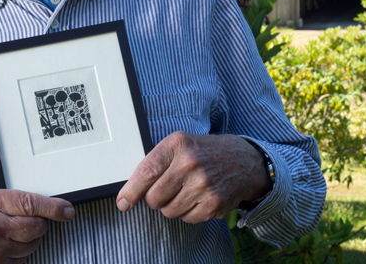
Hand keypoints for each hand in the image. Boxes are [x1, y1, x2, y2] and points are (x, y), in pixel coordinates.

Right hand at [0, 183, 74, 263]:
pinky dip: (18, 254)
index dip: (55, 208)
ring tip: (13, 233)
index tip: (67, 210)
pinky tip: (4, 247)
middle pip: (36, 227)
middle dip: (41, 223)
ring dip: (29, 240)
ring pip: (30, 245)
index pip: (32, 204)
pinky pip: (19, 261)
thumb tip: (27, 196)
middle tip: (36, 220)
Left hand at [115, 132, 270, 222]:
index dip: (130, 191)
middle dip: (155, 198)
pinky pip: (186, 219)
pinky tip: (198, 197)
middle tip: (167, 189)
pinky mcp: (214, 202)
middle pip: (154, 198)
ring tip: (186, 191)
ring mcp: (203, 184)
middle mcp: (190, 163)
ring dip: (172, 206)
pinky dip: (188, 212)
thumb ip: (155, 163)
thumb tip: (130, 192)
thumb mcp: (179, 144)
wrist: (242, 160)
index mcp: (177, 144)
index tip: (123, 202)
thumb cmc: (203, 152)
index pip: (146, 173)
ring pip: (168, 211)